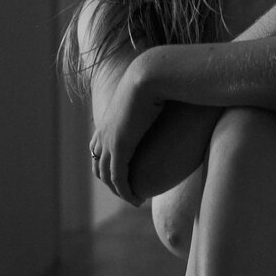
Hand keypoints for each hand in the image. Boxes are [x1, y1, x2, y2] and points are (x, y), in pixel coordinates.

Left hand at [90, 54, 164, 204]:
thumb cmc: (162, 81)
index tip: (123, 174)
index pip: (98, 147)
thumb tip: (177, 108)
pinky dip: (125, 192)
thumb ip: (161, 106)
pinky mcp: (119, 147)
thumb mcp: (158, 95)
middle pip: (99, 164)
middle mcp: (104, 131)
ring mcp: (109, 140)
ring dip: (119, 191)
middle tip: (128, 193)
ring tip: (135, 200)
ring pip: (107, 175)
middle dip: (110, 182)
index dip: (108, 162)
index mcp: (109, 119)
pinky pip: (118, 178)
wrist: (152, 75)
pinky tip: (138, 199)